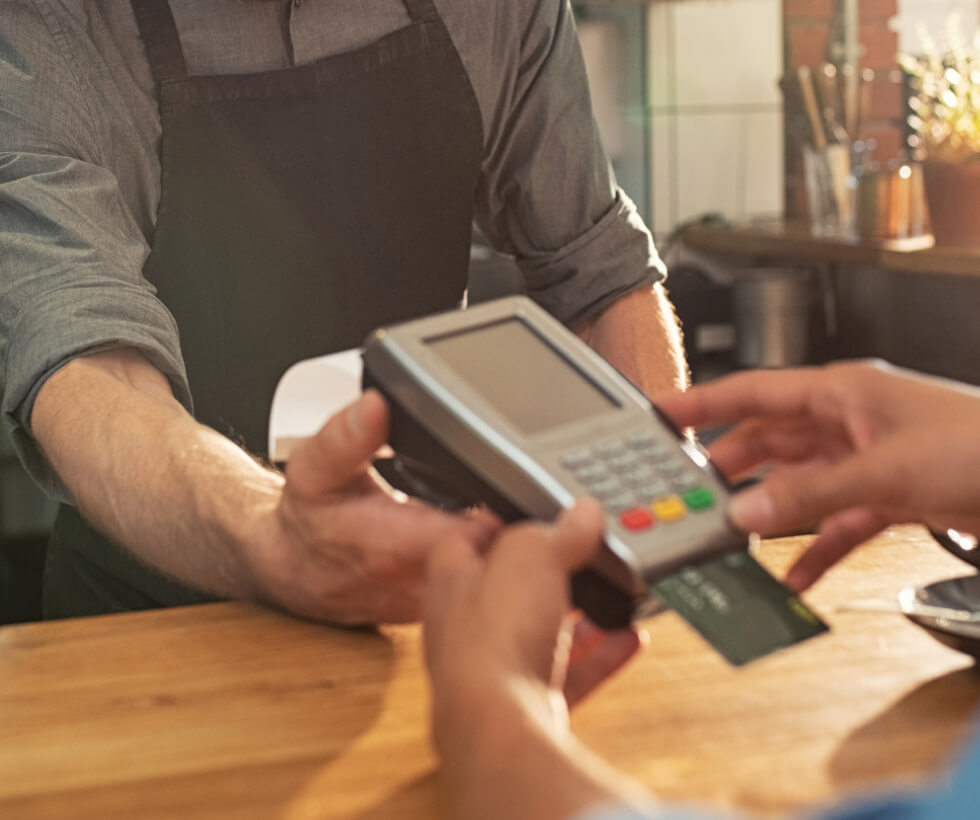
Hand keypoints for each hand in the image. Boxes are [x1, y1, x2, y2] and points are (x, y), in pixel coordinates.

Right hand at [248, 389, 500, 623]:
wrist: (289, 568)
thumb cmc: (307, 516)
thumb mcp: (313, 467)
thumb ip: (345, 436)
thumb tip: (374, 407)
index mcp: (387, 545)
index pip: (466, 538)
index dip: (495, 514)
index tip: (508, 489)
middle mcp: (410, 583)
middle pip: (487, 561)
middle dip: (509, 532)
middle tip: (522, 499)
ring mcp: (424, 604)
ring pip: (486, 582)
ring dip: (501, 552)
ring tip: (506, 518)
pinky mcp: (432, 611)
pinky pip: (475, 592)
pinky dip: (486, 568)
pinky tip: (484, 542)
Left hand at [424, 500, 639, 756]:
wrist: (499, 725)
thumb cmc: (492, 636)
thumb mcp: (531, 555)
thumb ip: (557, 531)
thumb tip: (582, 514)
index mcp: (452, 581)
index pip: (463, 539)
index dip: (494, 522)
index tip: (526, 512)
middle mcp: (467, 627)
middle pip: (507, 589)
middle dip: (546, 573)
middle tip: (578, 555)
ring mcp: (496, 669)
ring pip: (539, 634)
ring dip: (576, 617)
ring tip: (610, 596)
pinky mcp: (526, 704)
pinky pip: (570, 675)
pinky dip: (600, 656)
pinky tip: (627, 639)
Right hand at [655, 361, 979, 589]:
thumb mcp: (884, 470)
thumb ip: (809, 494)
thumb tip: (747, 511)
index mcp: (841, 393)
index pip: (753, 392)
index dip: (703, 402)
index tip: (661, 415)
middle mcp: (848, 422)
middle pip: (769, 441)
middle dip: (730, 468)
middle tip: (690, 493)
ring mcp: (867, 460)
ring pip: (798, 484)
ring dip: (769, 511)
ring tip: (733, 536)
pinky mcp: (888, 496)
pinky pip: (834, 523)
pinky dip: (813, 549)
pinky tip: (794, 576)